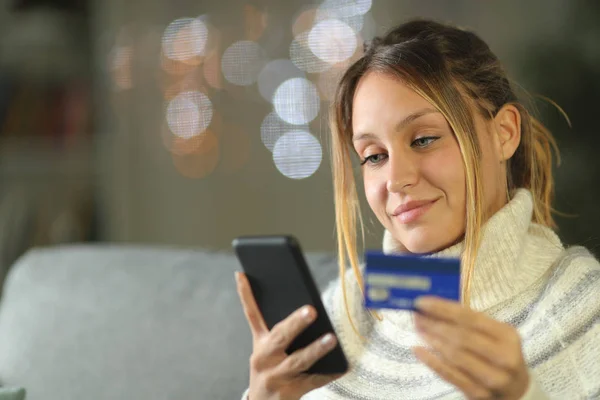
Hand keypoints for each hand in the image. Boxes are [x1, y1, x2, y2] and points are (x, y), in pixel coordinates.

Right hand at [235, 272, 344, 399]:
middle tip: (311, 310)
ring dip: (315, 349)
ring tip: (332, 338)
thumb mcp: (267, 350)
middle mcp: (263, 358)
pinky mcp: (290, 393)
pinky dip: (328, 373)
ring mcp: (275, 377)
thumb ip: (281, 330)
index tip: (242, 273)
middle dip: (295, 323)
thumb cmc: (271, 368)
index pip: (251, 314)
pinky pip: (313, 381)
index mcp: (259, 343)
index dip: (245, 293)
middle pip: (280, 337)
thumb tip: (307, 307)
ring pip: (298, 361)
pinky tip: (343, 366)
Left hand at [412, 296, 529, 399]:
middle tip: (417, 316)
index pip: (470, 317)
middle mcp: (503, 356)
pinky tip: (418, 350)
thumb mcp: (496, 336)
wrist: (517, 391)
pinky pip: (450, 375)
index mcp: (507, 335)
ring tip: (418, 329)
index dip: (443, 309)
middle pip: (462, 336)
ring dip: (432, 340)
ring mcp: (492, 378)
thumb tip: (433, 308)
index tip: (422, 302)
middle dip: (435, 324)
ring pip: (455, 356)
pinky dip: (431, 361)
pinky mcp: (479, 394)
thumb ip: (470, 323)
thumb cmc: (500, 355)